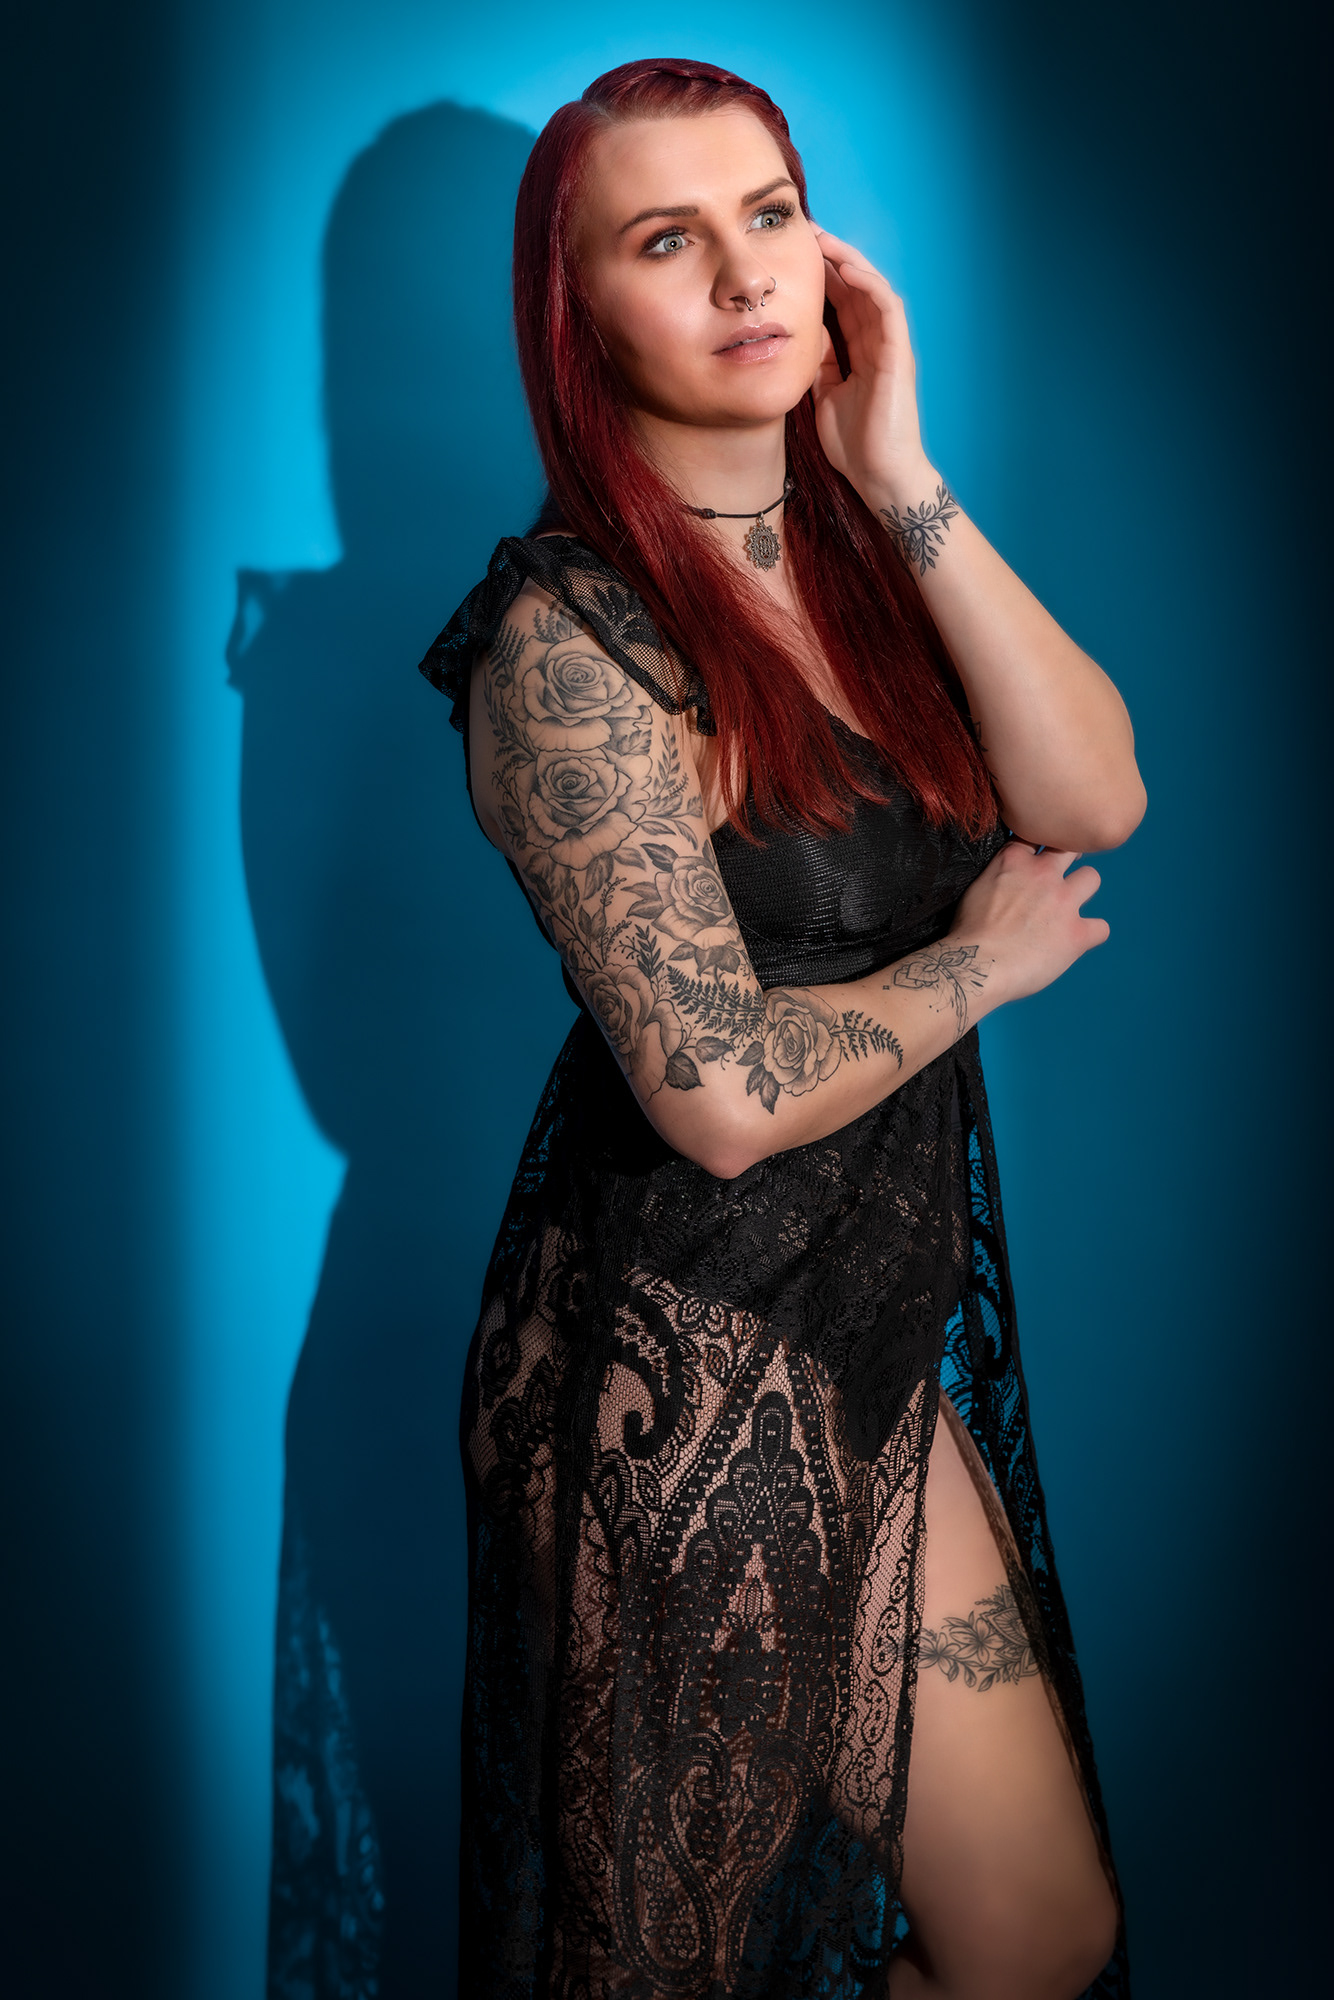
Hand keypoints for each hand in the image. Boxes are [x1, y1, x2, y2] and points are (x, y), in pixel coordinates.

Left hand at [810, 226, 934, 509]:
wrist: (879, 475)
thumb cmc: (854, 444)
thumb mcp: (822, 395)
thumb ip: (816, 364)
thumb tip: (796, 336)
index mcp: (858, 352)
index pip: (840, 303)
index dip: (819, 278)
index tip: (792, 256)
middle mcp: (876, 342)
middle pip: (854, 288)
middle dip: (831, 259)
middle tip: (805, 232)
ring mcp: (889, 346)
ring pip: (871, 288)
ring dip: (849, 261)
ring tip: (824, 239)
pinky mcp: (898, 354)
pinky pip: (887, 308)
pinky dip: (869, 285)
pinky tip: (848, 268)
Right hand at [949, 842, 1109, 1011]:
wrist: (976, 964)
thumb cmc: (968, 933)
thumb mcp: (977, 888)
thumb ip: (998, 876)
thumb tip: (1007, 883)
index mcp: (1014, 860)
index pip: (1036, 835)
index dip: (1037, 847)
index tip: (1034, 860)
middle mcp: (1044, 874)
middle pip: (1070, 848)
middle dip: (1067, 859)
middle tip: (1057, 879)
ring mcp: (1064, 901)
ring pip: (1092, 878)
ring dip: (1082, 890)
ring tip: (1069, 908)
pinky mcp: (1078, 932)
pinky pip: (1101, 927)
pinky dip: (1091, 934)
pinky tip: (1077, 941)